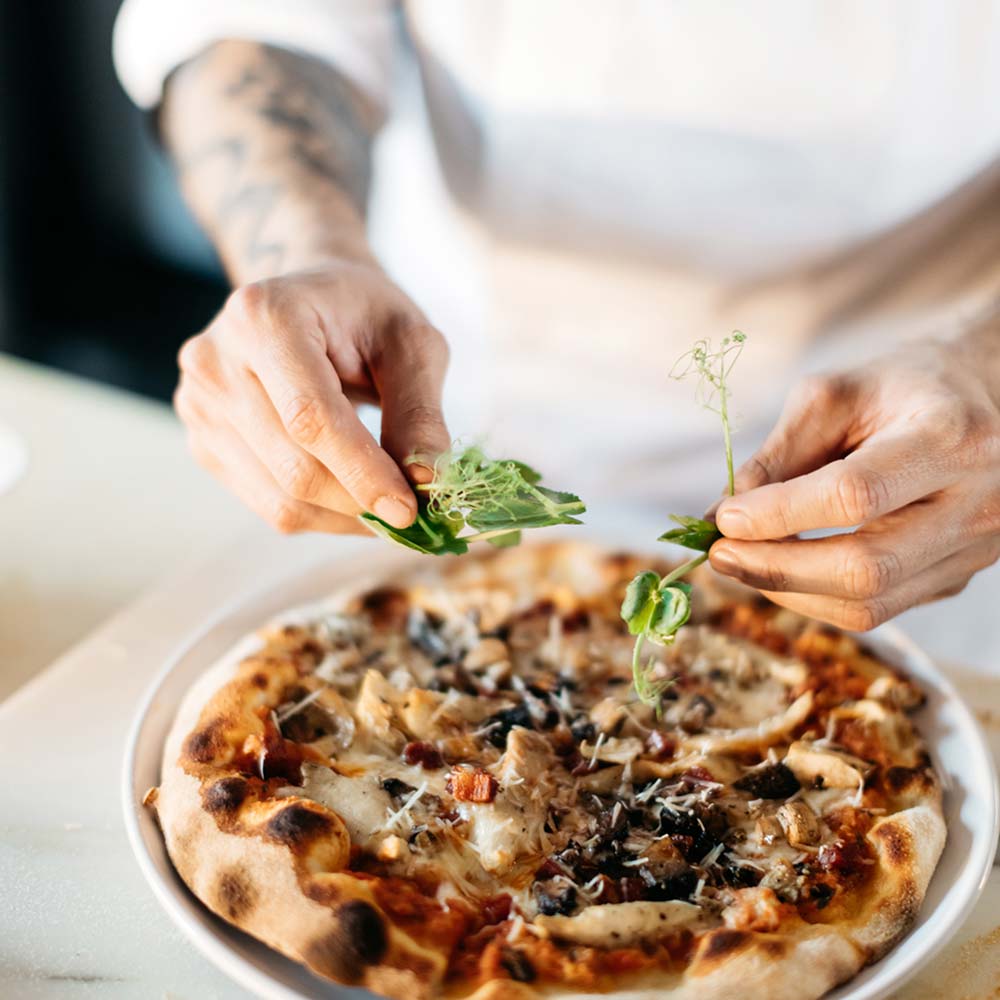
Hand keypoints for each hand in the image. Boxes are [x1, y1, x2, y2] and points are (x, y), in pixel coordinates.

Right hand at [174, 261, 449, 533]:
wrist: (311, 299)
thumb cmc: (366, 315)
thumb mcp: (412, 344)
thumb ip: (420, 412)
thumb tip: (427, 482)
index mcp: (266, 316)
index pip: (310, 417)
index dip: (362, 472)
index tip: (409, 509)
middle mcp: (216, 361)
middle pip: (295, 467)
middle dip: (361, 501)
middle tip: (413, 513)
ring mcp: (200, 405)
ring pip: (281, 498)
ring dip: (346, 516)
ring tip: (387, 501)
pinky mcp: (203, 441)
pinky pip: (268, 504)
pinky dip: (322, 514)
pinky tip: (352, 492)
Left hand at [708, 329, 999, 629]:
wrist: (983, 400)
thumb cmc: (900, 389)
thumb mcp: (834, 396)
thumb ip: (778, 454)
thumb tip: (720, 516)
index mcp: (949, 437)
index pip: (854, 495)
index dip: (779, 514)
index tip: (724, 518)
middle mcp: (976, 503)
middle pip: (866, 568)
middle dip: (776, 568)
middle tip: (719, 554)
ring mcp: (973, 550)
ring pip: (869, 603)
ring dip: (788, 590)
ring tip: (740, 562)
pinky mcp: (955, 578)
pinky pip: (877, 608)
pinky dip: (815, 596)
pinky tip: (781, 568)